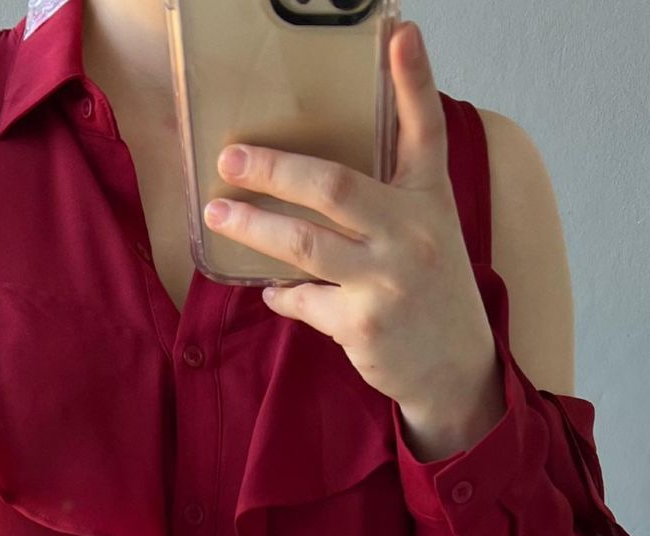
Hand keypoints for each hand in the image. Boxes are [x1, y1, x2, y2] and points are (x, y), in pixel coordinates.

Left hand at [202, 21, 503, 458]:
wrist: (455, 366)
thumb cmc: (428, 289)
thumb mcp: (424, 233)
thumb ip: (382, 203)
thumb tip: (312, 180)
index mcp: (429, 199)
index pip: (425, 128)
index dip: (413, 80)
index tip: (398, 32)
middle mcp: (413, 231)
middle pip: (335, 187)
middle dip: (277, 170)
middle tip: (231, 158)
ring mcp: (388, 278)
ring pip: (304, 244)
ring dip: (254, 228)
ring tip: (218, 212)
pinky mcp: (364, 323)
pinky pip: (302, 300)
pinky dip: (281, 296)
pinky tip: (272, 292)